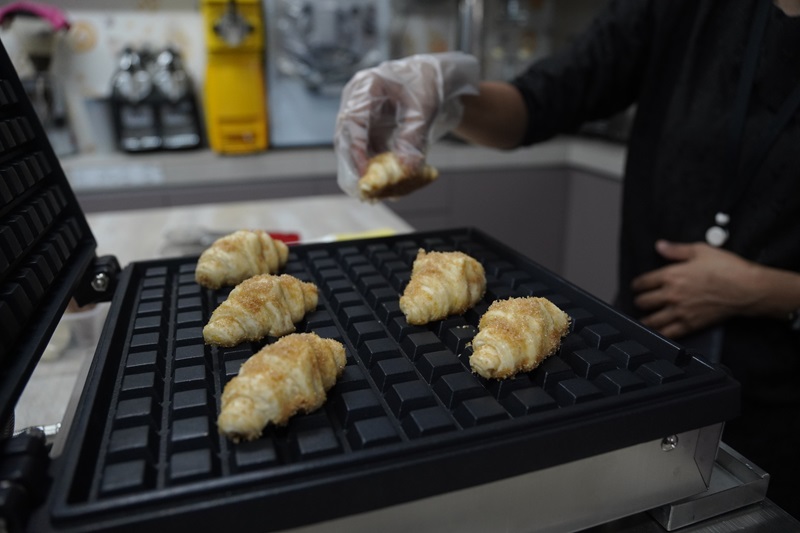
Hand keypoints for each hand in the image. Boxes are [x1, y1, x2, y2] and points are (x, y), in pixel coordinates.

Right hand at [334, 53, 478, 197]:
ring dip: (362, 169)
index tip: (364, 173)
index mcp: (366, 86)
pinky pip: (364, 150)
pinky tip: (384, 181)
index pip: (351, 121)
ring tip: (375, 191)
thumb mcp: (424, 111)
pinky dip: (372, 166)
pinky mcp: (366, 127)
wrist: (431, 78)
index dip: (355, 149)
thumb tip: (405, 170)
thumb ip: (413, 138)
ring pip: (352, 147)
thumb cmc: (427, 86)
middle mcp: (355, 100)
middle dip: (353, 166)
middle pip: (345, 137)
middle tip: (364, 190)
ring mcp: (358, 114)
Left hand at [631, 240, 758, 338]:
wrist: (746, 289)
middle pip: (643, 301)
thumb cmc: (728, 269)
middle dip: (640, 301)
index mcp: (671, 275)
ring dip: (644, 319)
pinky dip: (658, 334)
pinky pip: (668, 333)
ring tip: (643, 319)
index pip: (642, 282)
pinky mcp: (690, 324)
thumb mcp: (701, 251)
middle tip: (641, 301)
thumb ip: (676, 250)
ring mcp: (680, 311)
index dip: (636, 285)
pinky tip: (655, 333)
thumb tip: (660, 246)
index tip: (636, 287)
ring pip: (651, 320)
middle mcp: (672, 294)